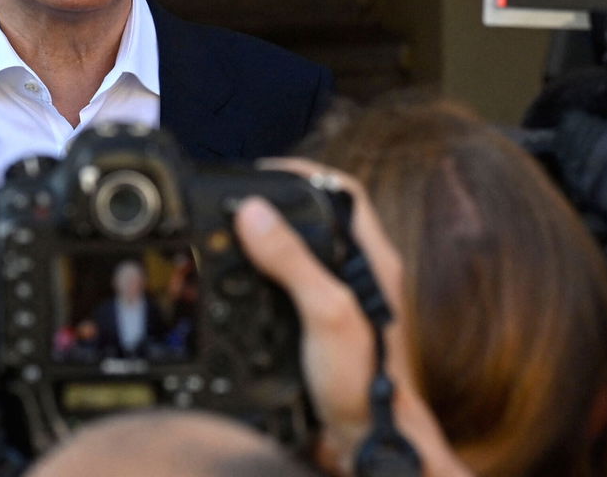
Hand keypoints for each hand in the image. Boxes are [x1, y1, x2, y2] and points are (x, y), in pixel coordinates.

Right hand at [234, 157, 471, 476]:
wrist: (368, 436)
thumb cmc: (363, 381)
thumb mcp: (325, 314)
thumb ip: (293, 262)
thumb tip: (253, 212)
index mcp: (372, 259)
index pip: (344, 191)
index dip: (305, 172)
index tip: (263, 170)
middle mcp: (361, 272)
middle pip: (320, 214)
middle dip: (279, 198)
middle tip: (240, 195)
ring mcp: (344, 296)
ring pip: (305, 246)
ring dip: (271, 233)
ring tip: (234, 227)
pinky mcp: (324, 320)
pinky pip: (292, 278)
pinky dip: (267, 267)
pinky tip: (244, 276)